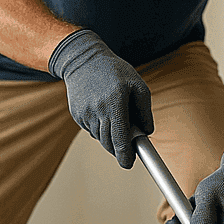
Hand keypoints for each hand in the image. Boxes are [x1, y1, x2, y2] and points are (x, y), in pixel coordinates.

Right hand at [49, 29, 152, 167]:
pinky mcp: (76, 114)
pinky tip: (102, 111)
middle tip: (128, 143)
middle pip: (109, 143)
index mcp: (115, 103)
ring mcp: (84, 113)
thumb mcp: (137, 85)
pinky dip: (100, 127)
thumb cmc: (115, 71)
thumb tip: (147, 132)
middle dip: (120, 148)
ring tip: (114, 116)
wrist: (83, 59)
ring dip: (110, 136)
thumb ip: (144, 111)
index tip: (129, 164)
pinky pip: (91, 130)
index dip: (125, 155)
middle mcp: (98, 110)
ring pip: (100, 138)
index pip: (120, 138)